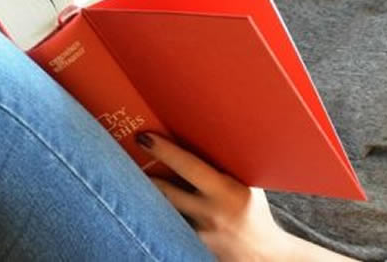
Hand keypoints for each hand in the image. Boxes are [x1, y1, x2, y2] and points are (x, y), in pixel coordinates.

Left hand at [136, 132, 292, 260]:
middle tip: (123, 154)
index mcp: (227, 190)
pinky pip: (170, 227)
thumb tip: (203, 136)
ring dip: (147, 196)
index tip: (144, 137)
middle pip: (166, 191)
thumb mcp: (248, 184)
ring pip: (163, 211)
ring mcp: (199, 233)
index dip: (164, 151)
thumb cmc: (255, 212)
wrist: (262, 255)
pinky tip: (145, 208)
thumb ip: (227, 167)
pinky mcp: (192, 247)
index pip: (189, 166)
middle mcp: (210, 213)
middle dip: (144, 173)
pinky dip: (159, 216)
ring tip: (128, 180)